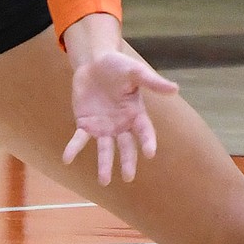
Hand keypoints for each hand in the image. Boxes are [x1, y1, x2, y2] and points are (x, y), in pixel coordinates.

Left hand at [62, 51, 178, 184]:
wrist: (93, 62)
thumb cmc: (118, 66)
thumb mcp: (135, 71)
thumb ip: (152, 82)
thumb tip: (176, 88)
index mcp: (136, 114)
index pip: (144, 131)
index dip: (147, 141)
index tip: (150, 153)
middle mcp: (121, 125)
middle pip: (126, 146)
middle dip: (127, 161)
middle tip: (128, 177)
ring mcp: (103, 127)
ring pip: (105, 149)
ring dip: (104, 164)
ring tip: (104, 181)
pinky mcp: (85, 124)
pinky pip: (80, 139)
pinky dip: (74, 149)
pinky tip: (67, 159)